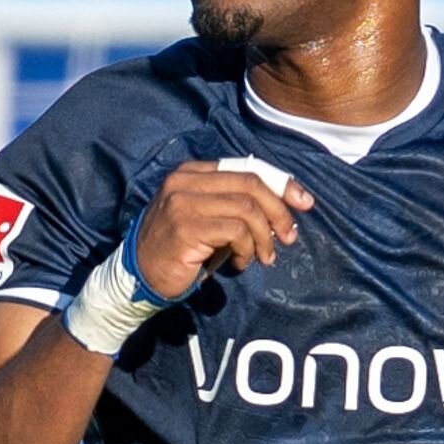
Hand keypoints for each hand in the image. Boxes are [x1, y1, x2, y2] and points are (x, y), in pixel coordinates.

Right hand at [133, 160, 314, 298]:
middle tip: (289, 237)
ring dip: (264, 236)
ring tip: (262, 256)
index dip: (281, 183)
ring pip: (246, 208)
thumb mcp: (211, 220)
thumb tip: (286, 210)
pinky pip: (235, 231)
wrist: (139, 276)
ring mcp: (182, 201)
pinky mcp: (184, 226)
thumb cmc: (182, 250)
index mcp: (193, 172)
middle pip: (250, 183)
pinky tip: (240, 263)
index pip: (247, 167)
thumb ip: (238, 207)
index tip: (304, 202)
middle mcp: (185, 180)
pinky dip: (247, 249)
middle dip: (279, 210)